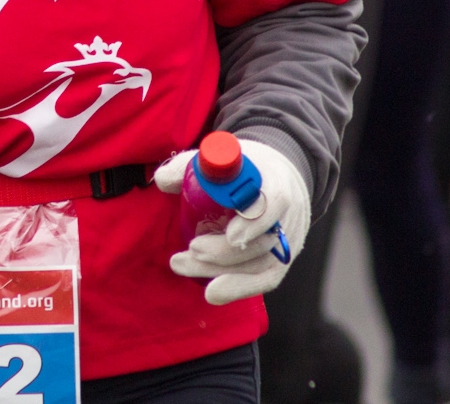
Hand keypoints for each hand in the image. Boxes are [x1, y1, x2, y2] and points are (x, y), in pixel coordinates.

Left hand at [156, 138, 311, 303]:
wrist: (278, 177)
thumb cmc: (243, 168)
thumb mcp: (220, 157)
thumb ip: (192, 165)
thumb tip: (163, 180)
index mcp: (274, 180)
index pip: (274, 201)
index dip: (255, 222)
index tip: (231, 236)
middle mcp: (286, 215)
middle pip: (263, 242)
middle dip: (223, 252)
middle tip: (191, 249)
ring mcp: (286, 241)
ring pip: (259, 265)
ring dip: (219, 270)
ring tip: (182, 264)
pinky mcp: (281, 261)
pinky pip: (264, 280)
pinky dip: (238, 289)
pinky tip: (212, 293)